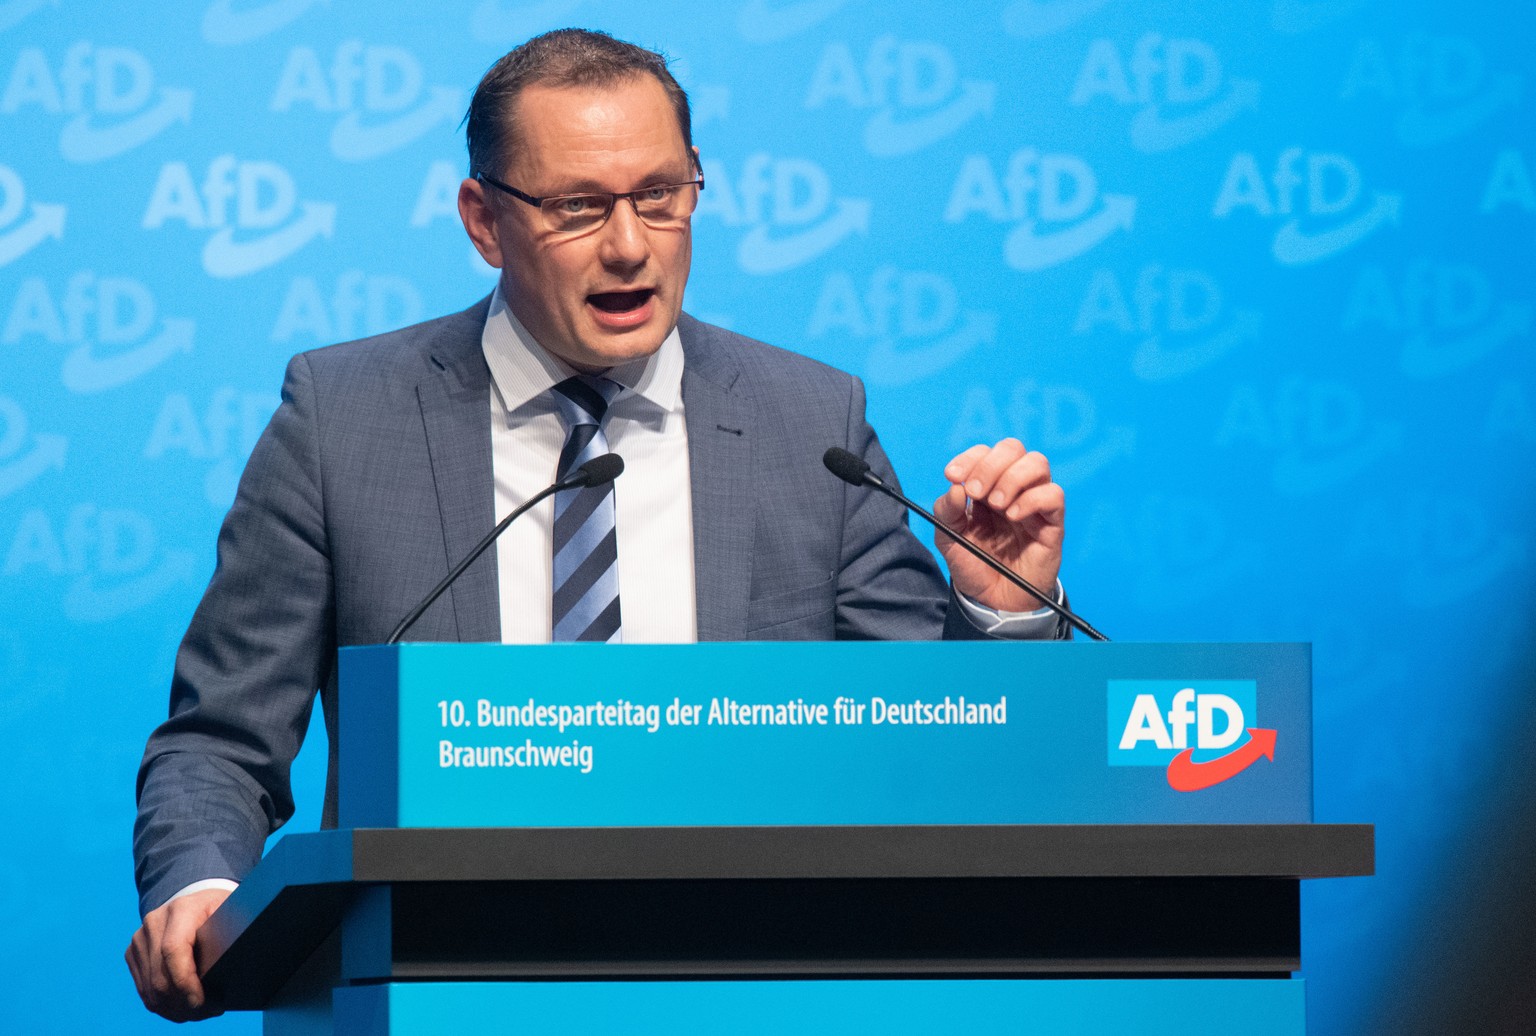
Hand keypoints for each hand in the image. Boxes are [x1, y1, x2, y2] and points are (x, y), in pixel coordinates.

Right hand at [125, 888, 229, 1020]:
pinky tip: (183, 1008)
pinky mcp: (134, 953)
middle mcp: (155, 922)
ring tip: (199, 1012)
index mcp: (182, 909)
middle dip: (184, 1002)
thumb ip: (230, 935)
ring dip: (174, 1008)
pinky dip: (164, 1005)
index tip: (201, 1002)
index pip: (173, 950)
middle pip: (160, 975)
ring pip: (151, 988)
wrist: (194, 901)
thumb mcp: (231, 914)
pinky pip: (145, 989)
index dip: (185, 982)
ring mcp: (140, 939)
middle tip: (210, 1011)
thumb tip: (229, 969)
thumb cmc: (219, 909)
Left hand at [933, 438, 1063, 612]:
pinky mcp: (1052, 522)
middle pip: (1013, 448)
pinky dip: (1032, 498)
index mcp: (986, 486)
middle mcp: (1012, 488)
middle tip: (976, 493)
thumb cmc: (974, 565)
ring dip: (1012, 478)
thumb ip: (946, 512)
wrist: (993, 600)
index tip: (953, 476)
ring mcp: (1034, 503)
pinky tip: (1014, 515)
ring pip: (1037, 463)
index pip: (985, 452)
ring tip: (997, 505)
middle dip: (991, 465)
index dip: (969, 458)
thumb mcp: (948, 539)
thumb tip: (956, 488)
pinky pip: (1053, 495)